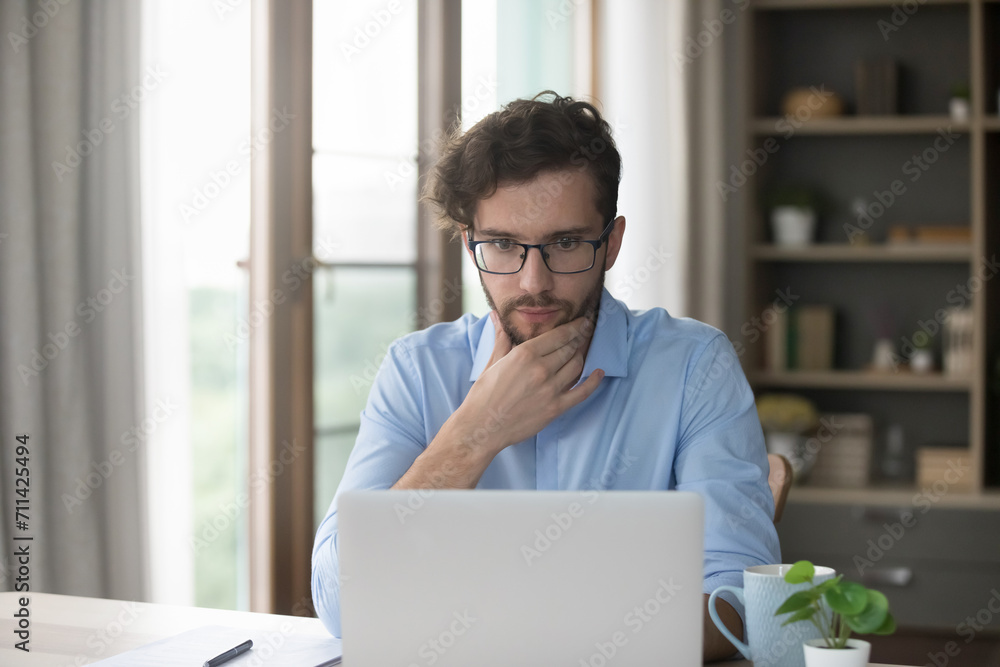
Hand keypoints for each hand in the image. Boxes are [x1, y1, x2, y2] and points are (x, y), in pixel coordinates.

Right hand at [453, 312, 604, 455]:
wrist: (481, 427)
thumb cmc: (483, 394)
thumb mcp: (493, 362)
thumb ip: (502, 338)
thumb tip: (496, 317)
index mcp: (525, 354)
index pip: (558, 335)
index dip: (574, 327)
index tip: (582, 322)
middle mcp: (541, 369)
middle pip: (569, 348)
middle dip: (578, 339)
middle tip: (584, 333)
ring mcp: (550, 390)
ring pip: (576, 366)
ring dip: (581, 356)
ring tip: (580, 351)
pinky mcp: (555, 408)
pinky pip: (582, 392)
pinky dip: (594, 381)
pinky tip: (598, 373)